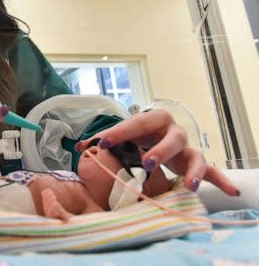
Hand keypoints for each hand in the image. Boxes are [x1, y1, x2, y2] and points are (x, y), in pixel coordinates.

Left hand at [75, 109, 239, 195]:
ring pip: (193, 155)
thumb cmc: (137, 137)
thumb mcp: (121, 137)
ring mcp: (186, 147)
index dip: (119, 132)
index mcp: (151, 120)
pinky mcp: (195, 162)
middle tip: (146, 164)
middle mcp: (171, 131)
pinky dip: (221, 180)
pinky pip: (212, 171)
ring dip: (192, 170)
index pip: (136, 123)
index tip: (102, 143)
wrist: (155, 136)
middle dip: (159, 151)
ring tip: (189, 186)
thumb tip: (79, 146)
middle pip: (169, 138)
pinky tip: (232, 191)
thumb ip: (101, 141)